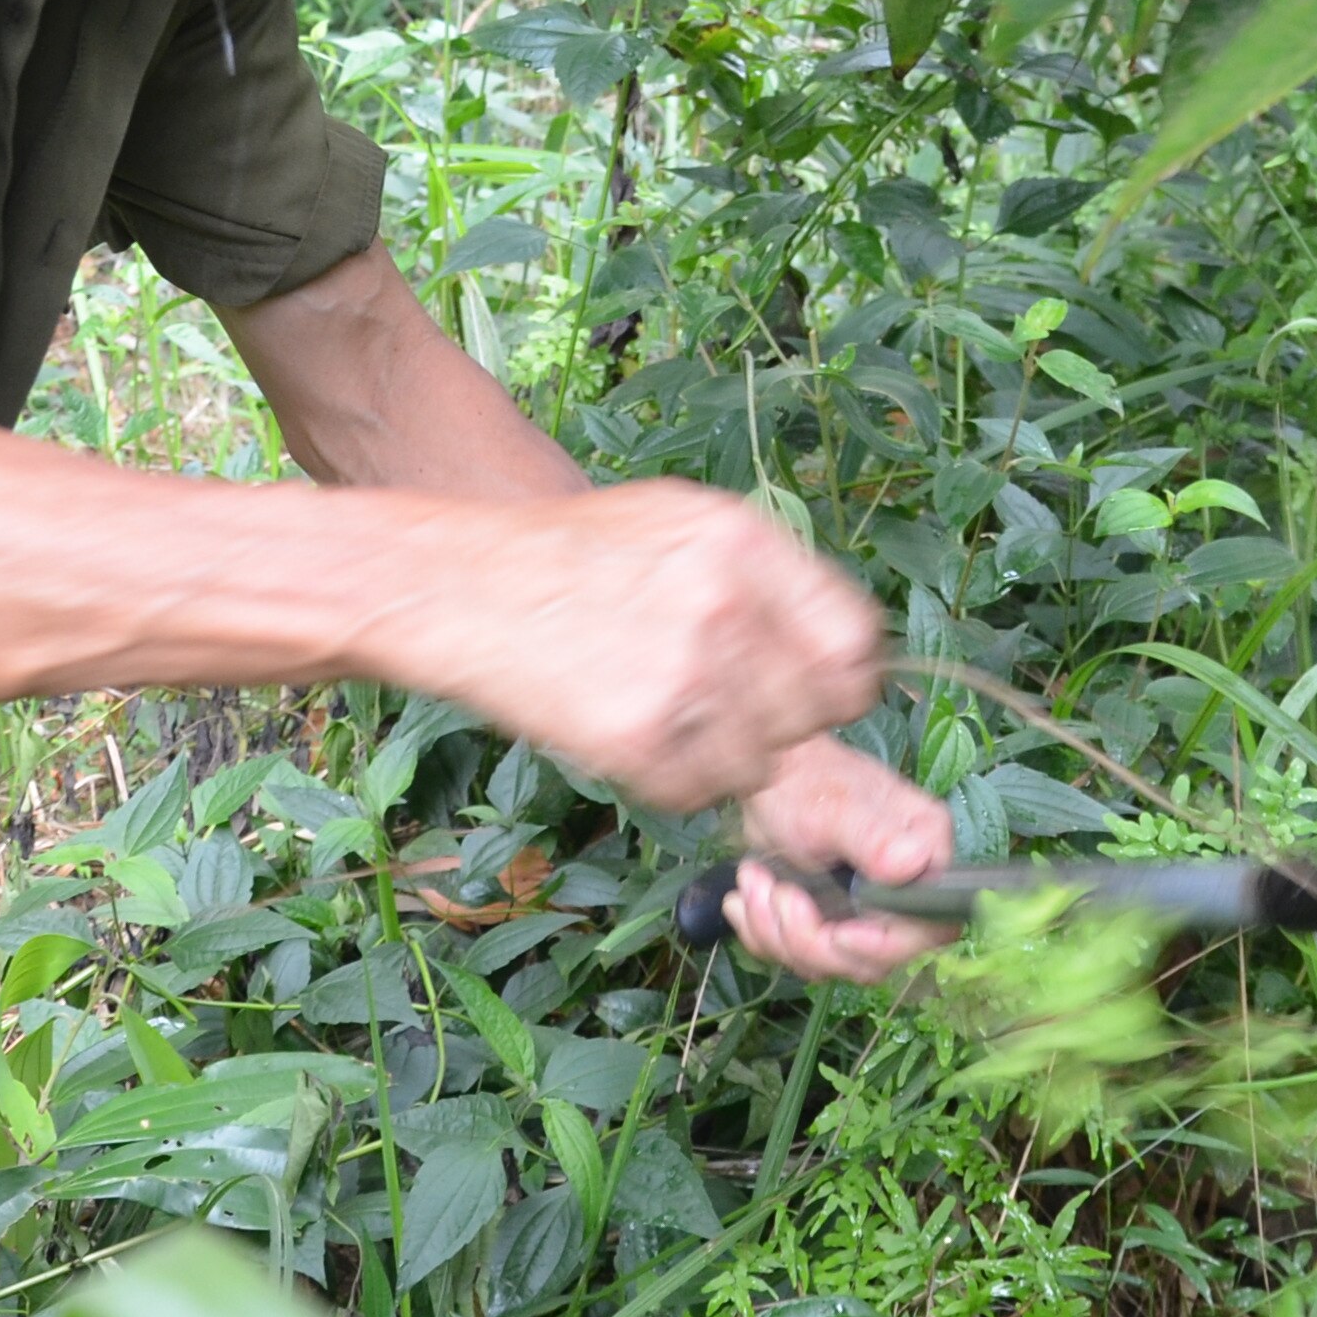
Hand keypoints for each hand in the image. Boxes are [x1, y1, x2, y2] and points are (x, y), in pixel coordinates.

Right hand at [399, 479, 885, 812]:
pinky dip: (673, 783)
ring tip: (666, 717)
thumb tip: (849, 649)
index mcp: (744, 542)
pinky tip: (631, 736)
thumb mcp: (681, 524)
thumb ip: (768, 577)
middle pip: (818, 712)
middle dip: (781, 725)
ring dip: (723, 759)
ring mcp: (683, 672)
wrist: (461, 588)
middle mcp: (725, 603)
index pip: (856, 642)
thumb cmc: (574, 556)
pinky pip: (699, 792)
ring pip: (761, 763)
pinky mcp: (638, 735)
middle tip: (724, 711)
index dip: (840, 680)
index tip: (814, 694)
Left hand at [723, 735, 952, 983]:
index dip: (884, 945)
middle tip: (775, 894)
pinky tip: (748, 895)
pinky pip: (802, 956)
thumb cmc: (808, 781)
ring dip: (778, 932)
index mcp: (925, 855)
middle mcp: (904, 890)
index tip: (838, 935)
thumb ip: (874, 837)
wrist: (770, 777)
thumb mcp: (837, 808)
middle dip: (810, 938)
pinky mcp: (833, 921)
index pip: (928, 927)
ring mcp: (867, 910)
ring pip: (830, 962)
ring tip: (753, 879)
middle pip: (872, 959)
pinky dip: (765, 933)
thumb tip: (912, 864)